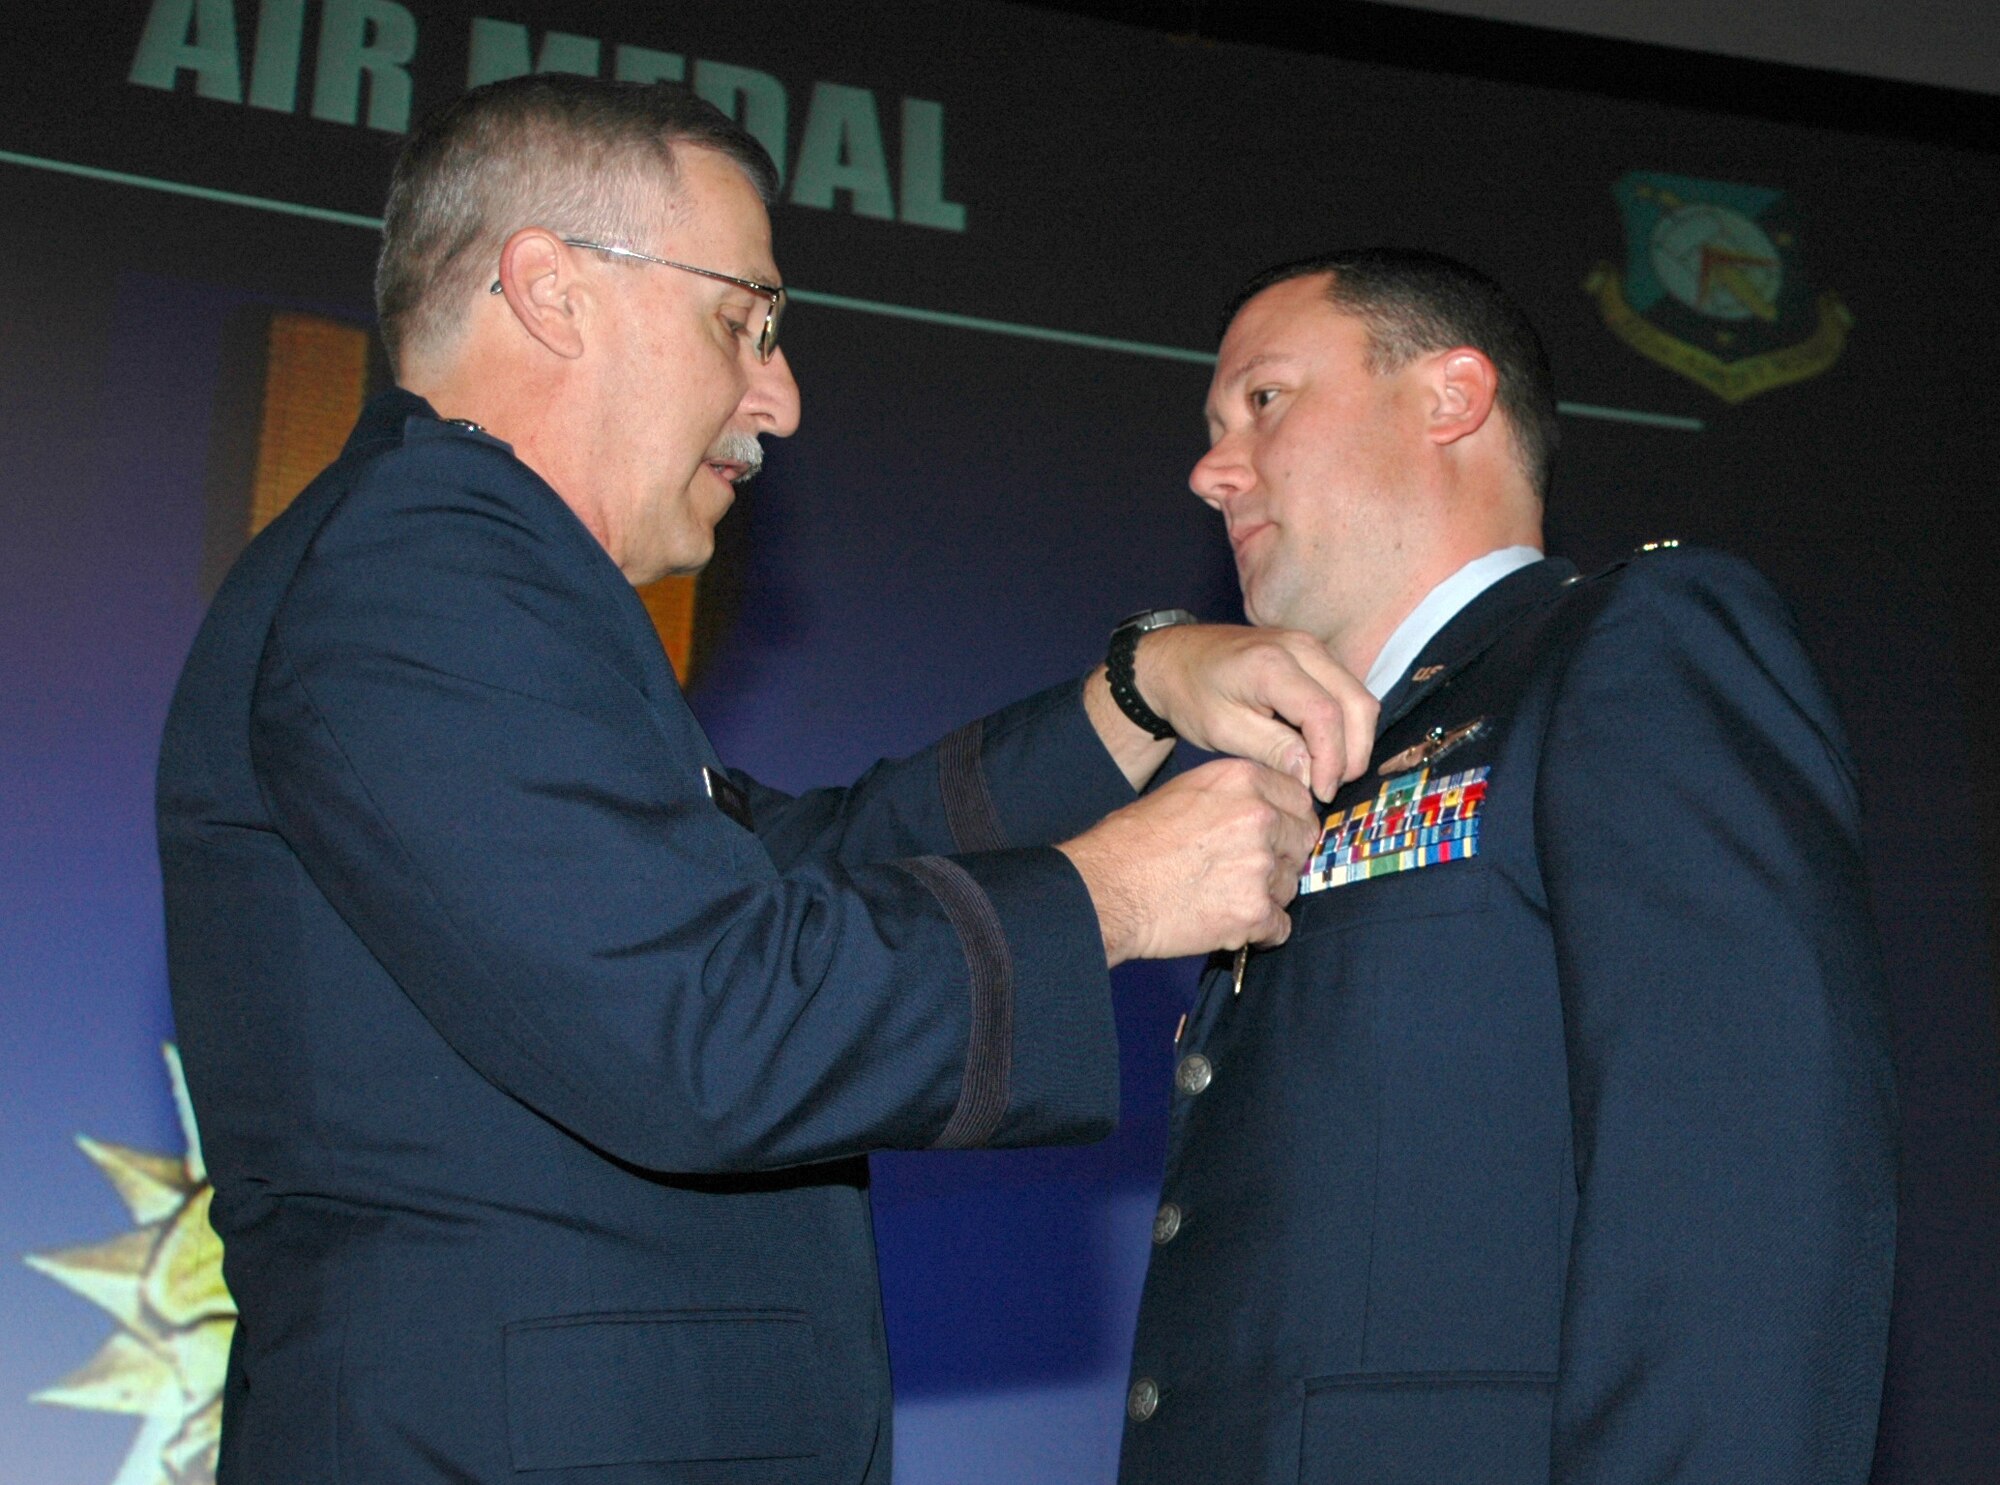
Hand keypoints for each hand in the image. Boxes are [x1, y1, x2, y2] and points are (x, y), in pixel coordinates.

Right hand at [1056, 758, 1321, 964]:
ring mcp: (1260, 866)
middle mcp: (1259, 817)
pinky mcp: (1254, 912)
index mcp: (1243, 780)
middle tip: (1246, 870)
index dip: (1287, 821)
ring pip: (1292, 885)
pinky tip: (1229, 924)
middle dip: (1282, 858)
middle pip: (1302, 841)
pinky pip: (1280, 927)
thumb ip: (1234, 796)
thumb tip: (1267, 810)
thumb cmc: (1132, 842)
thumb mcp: (1185, 792)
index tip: (1274, 836)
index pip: (1299, 799)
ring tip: (1224, 896)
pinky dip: (1260, 932)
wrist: (1106, 889)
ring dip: (1267, 895)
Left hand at [1136, 625, 1376, 799]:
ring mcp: (1312, 647)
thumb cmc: (1192, 693)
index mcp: (1271, 664)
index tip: (1321, 793)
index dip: (1331, 759)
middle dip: (1353, 753)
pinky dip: (1345, 724)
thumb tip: (1314, 776)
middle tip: (1330, 788)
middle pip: (1357, 703)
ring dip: (1353, 739)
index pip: (1325, 714)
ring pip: (1359, 697)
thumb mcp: (1223, 729)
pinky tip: (1323, 752)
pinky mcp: (1315, 655)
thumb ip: (1272, 750)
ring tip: (1327, 774)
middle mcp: (1301, 647)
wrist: (1176, 658)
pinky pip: (1346, 691)